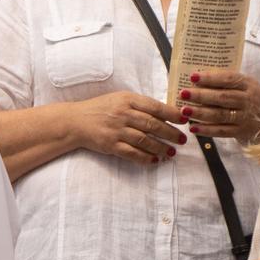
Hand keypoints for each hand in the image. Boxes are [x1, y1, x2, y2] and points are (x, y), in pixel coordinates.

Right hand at [69, 90, 187, 164]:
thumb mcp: (119, 99)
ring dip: (160, 147)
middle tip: (182, 139)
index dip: (172, 114)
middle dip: (170, 133)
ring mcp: (116, 130)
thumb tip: (163, 113)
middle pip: (152, 125)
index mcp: (128, 100)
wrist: (75, 121)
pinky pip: (131, 153)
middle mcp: (123, 114)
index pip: (155, 107)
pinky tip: (154, 160)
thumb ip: (139, 105)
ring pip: (144, 140)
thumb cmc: (100, 109)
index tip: (184, 120)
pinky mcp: (110, 145)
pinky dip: (144, 157)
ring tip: (172, 152)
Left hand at [179, 69, 259, 143]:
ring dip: (200, 113)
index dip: (211, 78)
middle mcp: (248, 100)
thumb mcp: (245, 86)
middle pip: (223, 97)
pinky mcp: (241, 131)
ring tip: (184, 110)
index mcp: (249, 84)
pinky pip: (222, 131)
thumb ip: (226, 82)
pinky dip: (206, 130)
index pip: (229, 79)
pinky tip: (193, 128)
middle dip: (201, 95)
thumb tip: (197, 78)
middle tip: (183, 93)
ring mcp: (246, 117)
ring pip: (220, 115)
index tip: (193, 76)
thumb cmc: (249, 98)